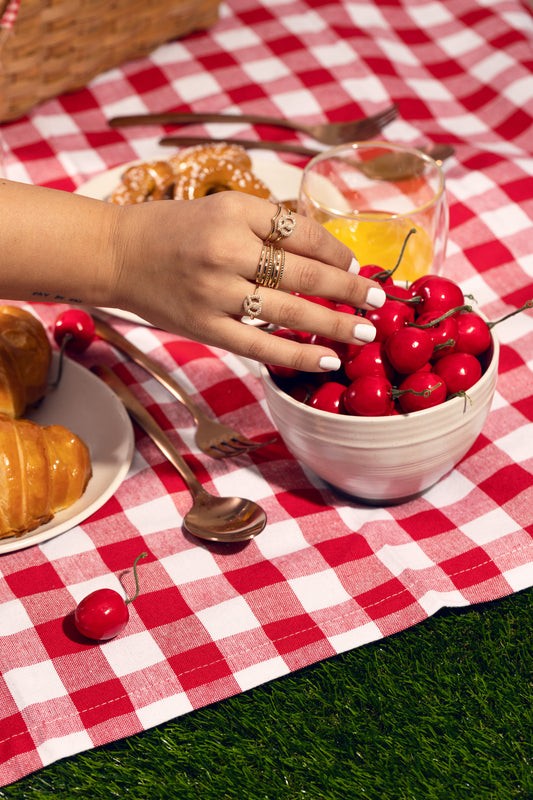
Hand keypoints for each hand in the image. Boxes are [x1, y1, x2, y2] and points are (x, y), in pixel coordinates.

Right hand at [113, 192, 385, 371]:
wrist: (117, 254)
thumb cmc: (175, 229)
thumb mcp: (224, 210)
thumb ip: (271, 226)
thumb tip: (329, 253)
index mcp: (236, 212)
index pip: (303, 232)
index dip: (338, 251)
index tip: (356, 265)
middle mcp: (227, 249)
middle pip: (305, 272)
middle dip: (349, 289)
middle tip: (379, 301)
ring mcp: (215, 292)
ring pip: (288, 310)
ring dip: (333, 323)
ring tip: (365, 333)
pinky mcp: (205, 327)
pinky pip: (260, 346)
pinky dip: (296, 354)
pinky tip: (326, 360)